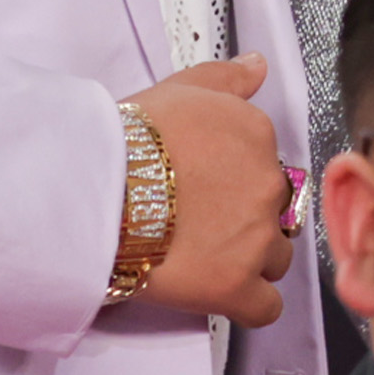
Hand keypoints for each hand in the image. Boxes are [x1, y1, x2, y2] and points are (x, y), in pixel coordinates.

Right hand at [126, 57, 299, 327]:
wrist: (98, 188)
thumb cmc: (126, 139)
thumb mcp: (178, 89)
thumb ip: (225, 78)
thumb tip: (257, 67)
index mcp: (256, 136)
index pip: (267, 164)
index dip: (234, 180)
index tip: (204, 188)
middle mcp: (268, 185)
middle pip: (274, 211)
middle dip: (244, 219)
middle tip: (199, 222)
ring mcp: (256, 240)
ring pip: (275, 258)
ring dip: (249, 260)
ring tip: (204, 257)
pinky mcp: (236, 287)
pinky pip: (265, 308)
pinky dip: (248, 304)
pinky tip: (221, 294)